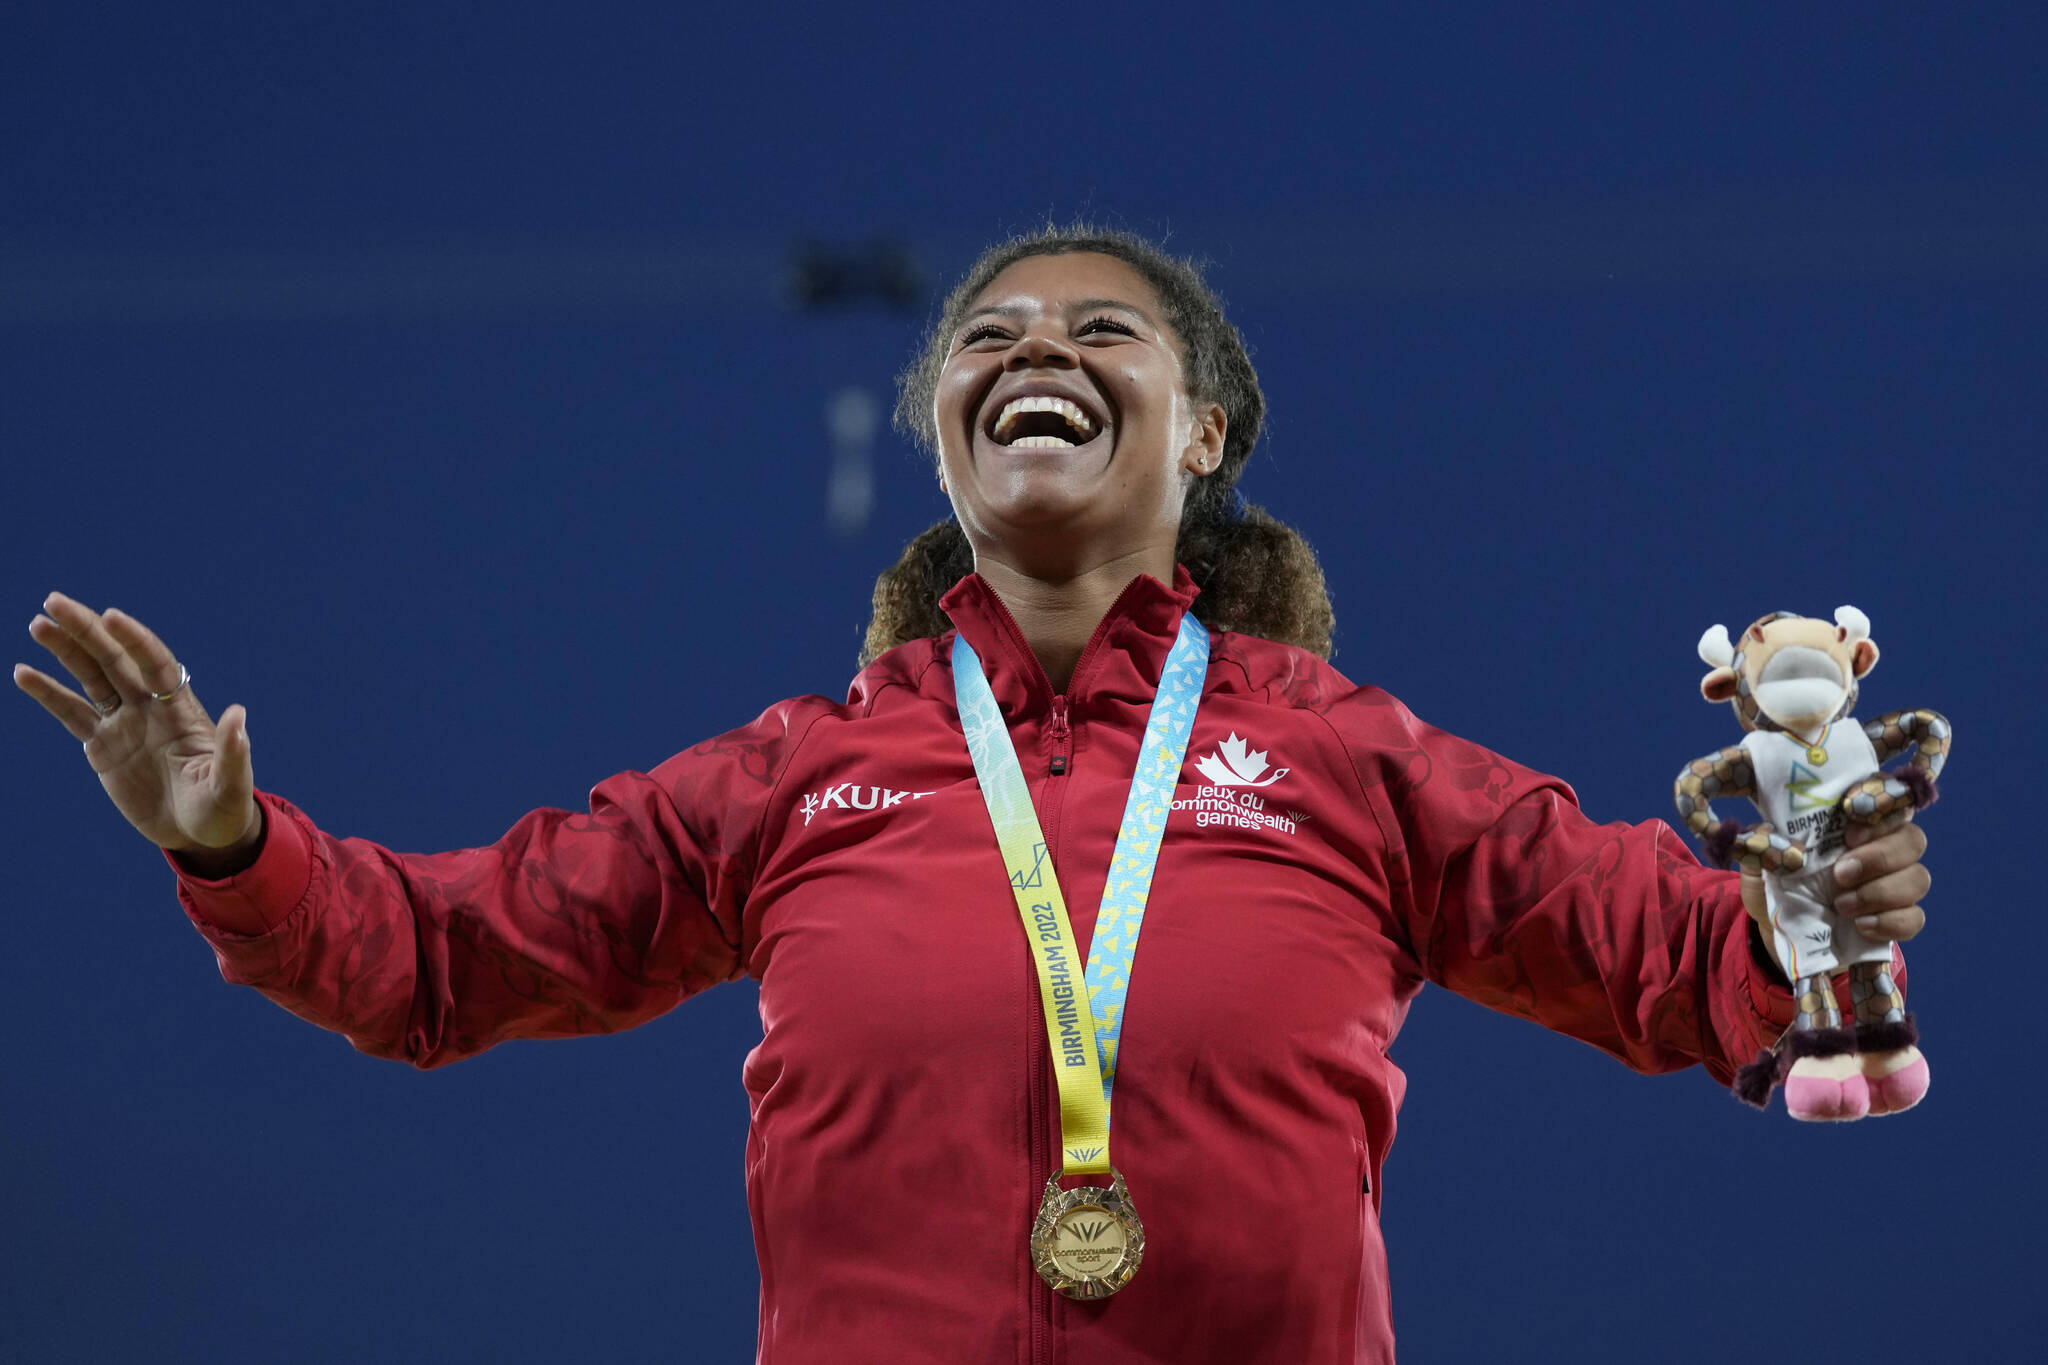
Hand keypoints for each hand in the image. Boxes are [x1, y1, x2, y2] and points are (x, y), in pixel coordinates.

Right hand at [14, 593, 259, 861]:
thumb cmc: (222, 808)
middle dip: (88, 629)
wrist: (199, 835)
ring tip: (38, 623)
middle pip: (115, 659)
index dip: (135, 639)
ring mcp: (123, 724)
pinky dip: (48, 692)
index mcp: (181, 709)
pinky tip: (23, 672)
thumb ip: (233, 751)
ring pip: (90, 677)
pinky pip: (71, 713)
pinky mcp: (101, 747)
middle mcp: (150, 707)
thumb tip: (239, 714)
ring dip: (65, 650)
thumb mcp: (231, 784)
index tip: (111, 616)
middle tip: (55, 600)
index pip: (155, 664)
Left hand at [1736, 811, 1928, 949]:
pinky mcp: (1897, 920)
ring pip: (1919, 878)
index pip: (1888, 803)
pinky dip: (1891, 923)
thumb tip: (1765, 832)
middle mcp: (1882, 850)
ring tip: (1841, 906)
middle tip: (1841, 875)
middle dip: (1880, 857)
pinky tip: (1861, 927)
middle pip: (1913, 840)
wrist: (1778, 933)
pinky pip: (1915, 918)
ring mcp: (1894, 886)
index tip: (1850, 832)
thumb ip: (1766, 846)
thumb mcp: (1761, 864)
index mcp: (1852, 826)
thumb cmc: (1776, 886)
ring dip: (1882, 892)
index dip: (1880, 812)